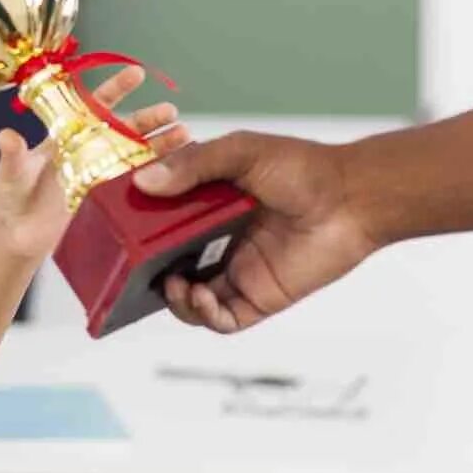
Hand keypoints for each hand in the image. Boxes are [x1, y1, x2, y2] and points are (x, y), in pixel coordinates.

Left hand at [0, 66, 186, 262]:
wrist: (17, 237)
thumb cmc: (10, 201)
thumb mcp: (11, 176)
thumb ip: (13, 156)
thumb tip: (6, 135)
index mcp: (63, 136)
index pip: (92, 105)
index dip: (114, 89)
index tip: (136, 74)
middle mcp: (84, 150)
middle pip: (121, 128)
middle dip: (146, 118)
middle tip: (170, 111)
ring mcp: (96, 173)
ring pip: (132, 152)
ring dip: (157, 144)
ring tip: (184, 136)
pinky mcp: (104, 197)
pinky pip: (133, 180)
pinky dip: (155, 172)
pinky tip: (176, 168)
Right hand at [136, 132, 381, 333]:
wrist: (353, 197)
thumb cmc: (301, 168)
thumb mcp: (239, 153)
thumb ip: (192, 165)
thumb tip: (144, 183)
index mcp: (207, 207)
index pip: (161, 223)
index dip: (138, 232)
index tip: (119, 231)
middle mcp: (217, 241)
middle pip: (167, 265)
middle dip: (147, 273)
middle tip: (135, 269)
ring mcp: (237, 271)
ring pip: (189, 300)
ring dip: (173, 299)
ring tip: (176, 285)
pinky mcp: (259, 297)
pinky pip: (221, 319)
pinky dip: (204, 315)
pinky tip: (202, 297)